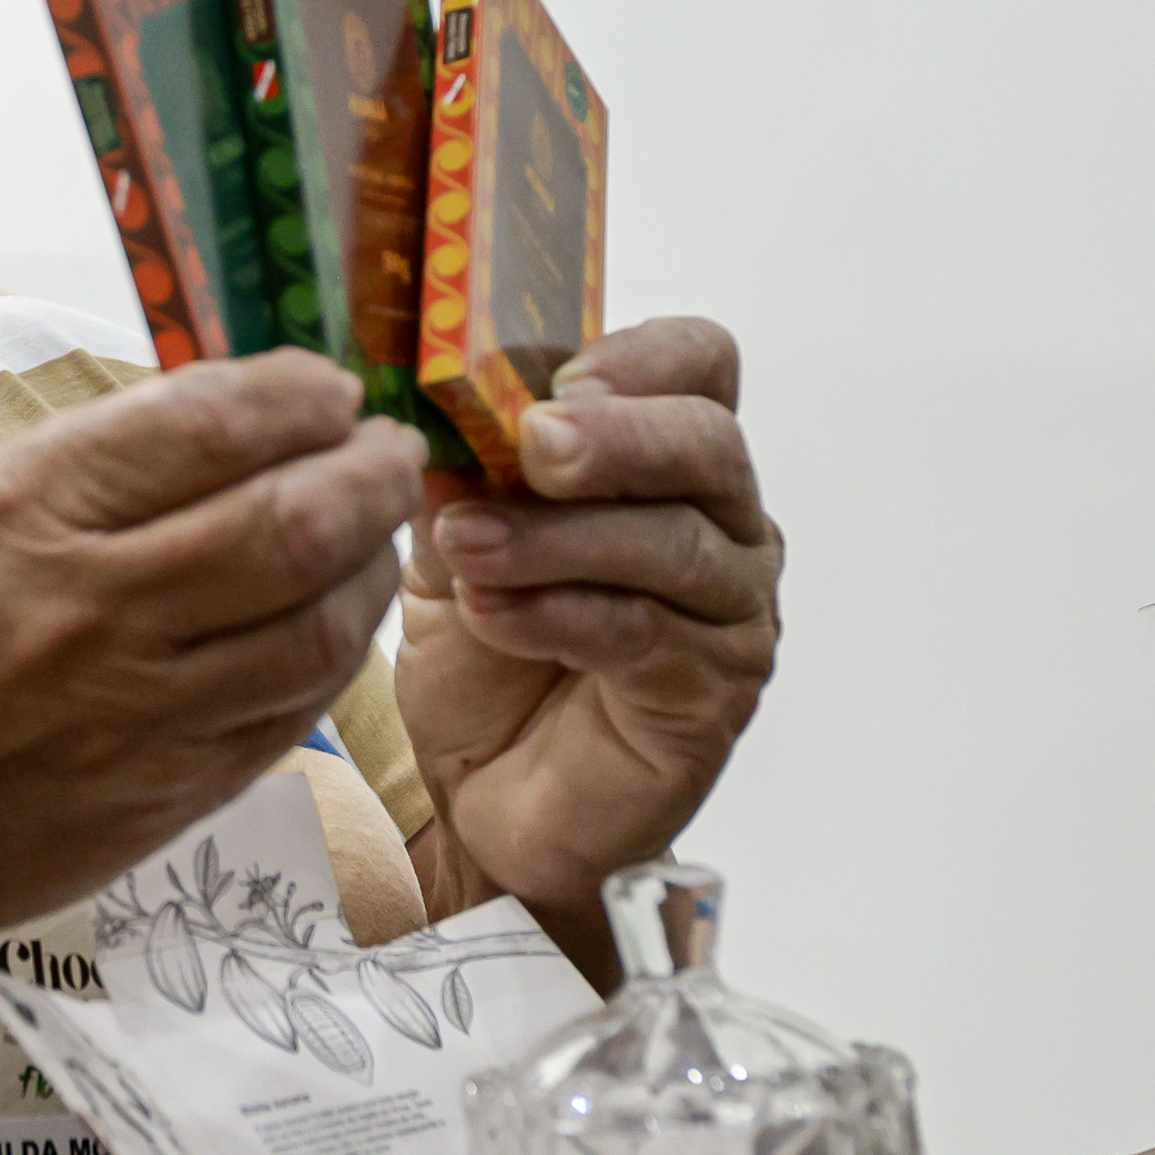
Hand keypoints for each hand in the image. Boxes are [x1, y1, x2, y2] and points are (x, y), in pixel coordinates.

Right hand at [0, 350, 427, 955]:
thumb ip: (90, 469)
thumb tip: (235, 421)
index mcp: (21, 514)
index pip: (208, 426)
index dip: (297, 397)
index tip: (325, 389)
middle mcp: (88, 607)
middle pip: (293, 521)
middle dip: (370, 471)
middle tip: (389, 448)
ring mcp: (139, 709)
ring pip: (320, 623)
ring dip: (373, 563)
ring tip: (376, 530)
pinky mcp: (172, 788)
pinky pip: (298, 706)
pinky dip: (339, 649)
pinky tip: (339, 617)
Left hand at [394, 317, 781, 924]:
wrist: (487, 799)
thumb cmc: (487, 659)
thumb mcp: (452, 543)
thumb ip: (457, 475)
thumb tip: (426, 414)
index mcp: (668, 459)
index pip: (702, 363)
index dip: (642, 355)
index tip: (557, 379)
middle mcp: (723, 525)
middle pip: (709, 441)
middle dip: (614, 437)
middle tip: (531, 443)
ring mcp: (728, 613)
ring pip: (674, 542)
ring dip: (558, 536)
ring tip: (468, 546)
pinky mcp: (709, 696)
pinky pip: (644, 635)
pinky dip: (558, 614)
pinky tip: (491, 616)